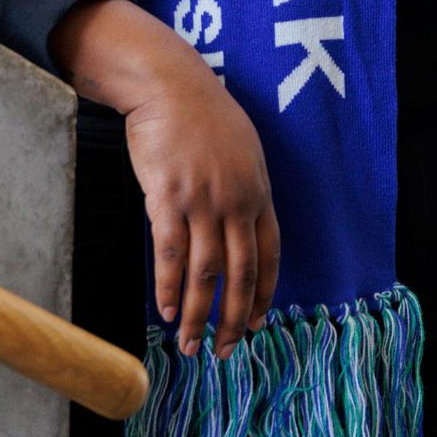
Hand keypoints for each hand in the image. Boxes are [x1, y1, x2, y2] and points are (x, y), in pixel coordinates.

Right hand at [49, 0, 280, 360]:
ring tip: (189, 344)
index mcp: (257, 192)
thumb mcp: (241, 150)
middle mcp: (236, 202)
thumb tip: (241, 223)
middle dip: (233, 319)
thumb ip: (244, 189)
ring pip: (206, 272)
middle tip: (225, 351)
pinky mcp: (168, 197)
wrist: (170, 84)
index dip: (262, 295)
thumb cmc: (202, 115)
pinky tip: (168, 309)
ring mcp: (203, 201)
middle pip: (240, 274)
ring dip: (199, 315)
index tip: (255, 324)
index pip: (269, 256)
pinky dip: (171, 286)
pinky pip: (172, 252)